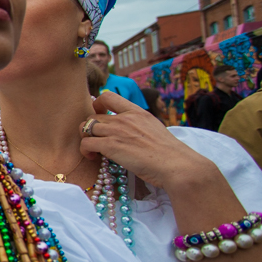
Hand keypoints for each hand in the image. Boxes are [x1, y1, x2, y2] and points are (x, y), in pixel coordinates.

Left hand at [79, 92, 221, 193]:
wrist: (176, 165)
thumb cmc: (169, 153)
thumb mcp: (154, 129)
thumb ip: (138, 126)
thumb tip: (129, 133)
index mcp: (137, 112)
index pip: (108, 96)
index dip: (97, 104)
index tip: (100, 115)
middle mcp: (125, 118)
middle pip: (93, 116)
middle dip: (90, 129)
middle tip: (97, 141)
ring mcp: (117, 131)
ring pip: (86, 128)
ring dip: (87, 139)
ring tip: (94, 151)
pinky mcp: (111, 146)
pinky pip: (86, 143)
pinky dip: (85, 150)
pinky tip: (93, 157)